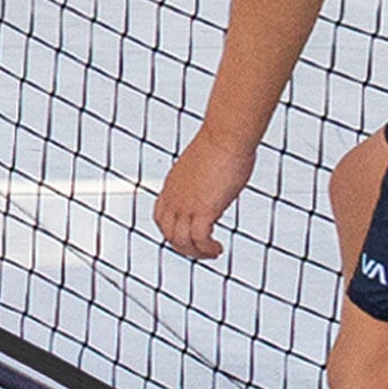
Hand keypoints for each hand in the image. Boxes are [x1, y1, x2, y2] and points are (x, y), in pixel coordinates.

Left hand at [155, 129, 254, 259]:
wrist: (226, 135)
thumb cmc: (223, 142)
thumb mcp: (205, 163)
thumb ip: (205, 176)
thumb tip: (217, 177)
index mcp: (172, 185)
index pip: (161, 216)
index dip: (171, 229)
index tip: (186, 235)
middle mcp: (174, 197)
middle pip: (167, 232)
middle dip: (182, 246)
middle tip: (200, 251)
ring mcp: (186, 205)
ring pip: (181, 241)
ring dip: (195, 252)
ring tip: (211, 253)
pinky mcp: (203, 209)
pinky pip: (199, 239)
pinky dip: (206, 249)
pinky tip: (217, 249)